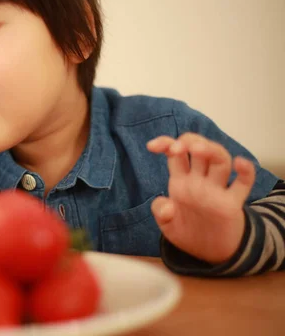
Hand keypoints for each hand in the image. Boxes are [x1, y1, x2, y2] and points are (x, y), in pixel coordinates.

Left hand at [147, 133, 255, 263]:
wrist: (208, 254)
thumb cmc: (187, 233)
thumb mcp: (167, 224)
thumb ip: (161, 211)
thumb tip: (166, 207)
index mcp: (181, 181)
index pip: (176, 154)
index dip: (165, 144)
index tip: (151, 146)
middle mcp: (199, 181)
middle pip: (199, 150)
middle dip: (189, 142)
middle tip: (176, 148)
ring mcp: (217, 190)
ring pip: (220, 160)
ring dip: (211, 150)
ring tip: (197, 149)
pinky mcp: (232, 203)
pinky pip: (243, 184)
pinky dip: (246, 172)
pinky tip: (241, 164)